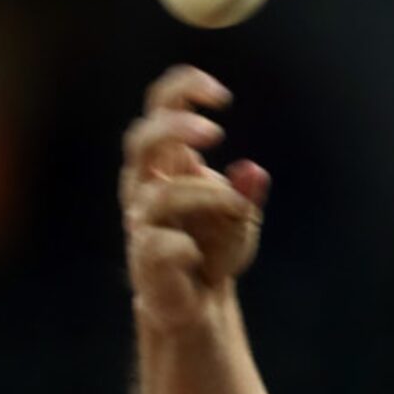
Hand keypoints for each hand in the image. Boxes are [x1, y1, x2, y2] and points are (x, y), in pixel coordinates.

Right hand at [121, 65, 272, 330]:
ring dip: (207, 197)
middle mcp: (145, 185)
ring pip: (162, 196)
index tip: (222, 97)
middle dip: (175, 129)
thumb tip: (252, 171)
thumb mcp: (240, 219)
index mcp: (165, 162)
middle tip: (216, 133)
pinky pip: (165, 244)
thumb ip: (246, 195)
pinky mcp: (145, 258)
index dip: (184, 90)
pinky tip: (199, 258)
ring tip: (237, 209)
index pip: (160, 108)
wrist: (197, 303)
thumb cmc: (213, 250)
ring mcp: (140, 222)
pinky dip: (191, 248)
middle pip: (140, 140)